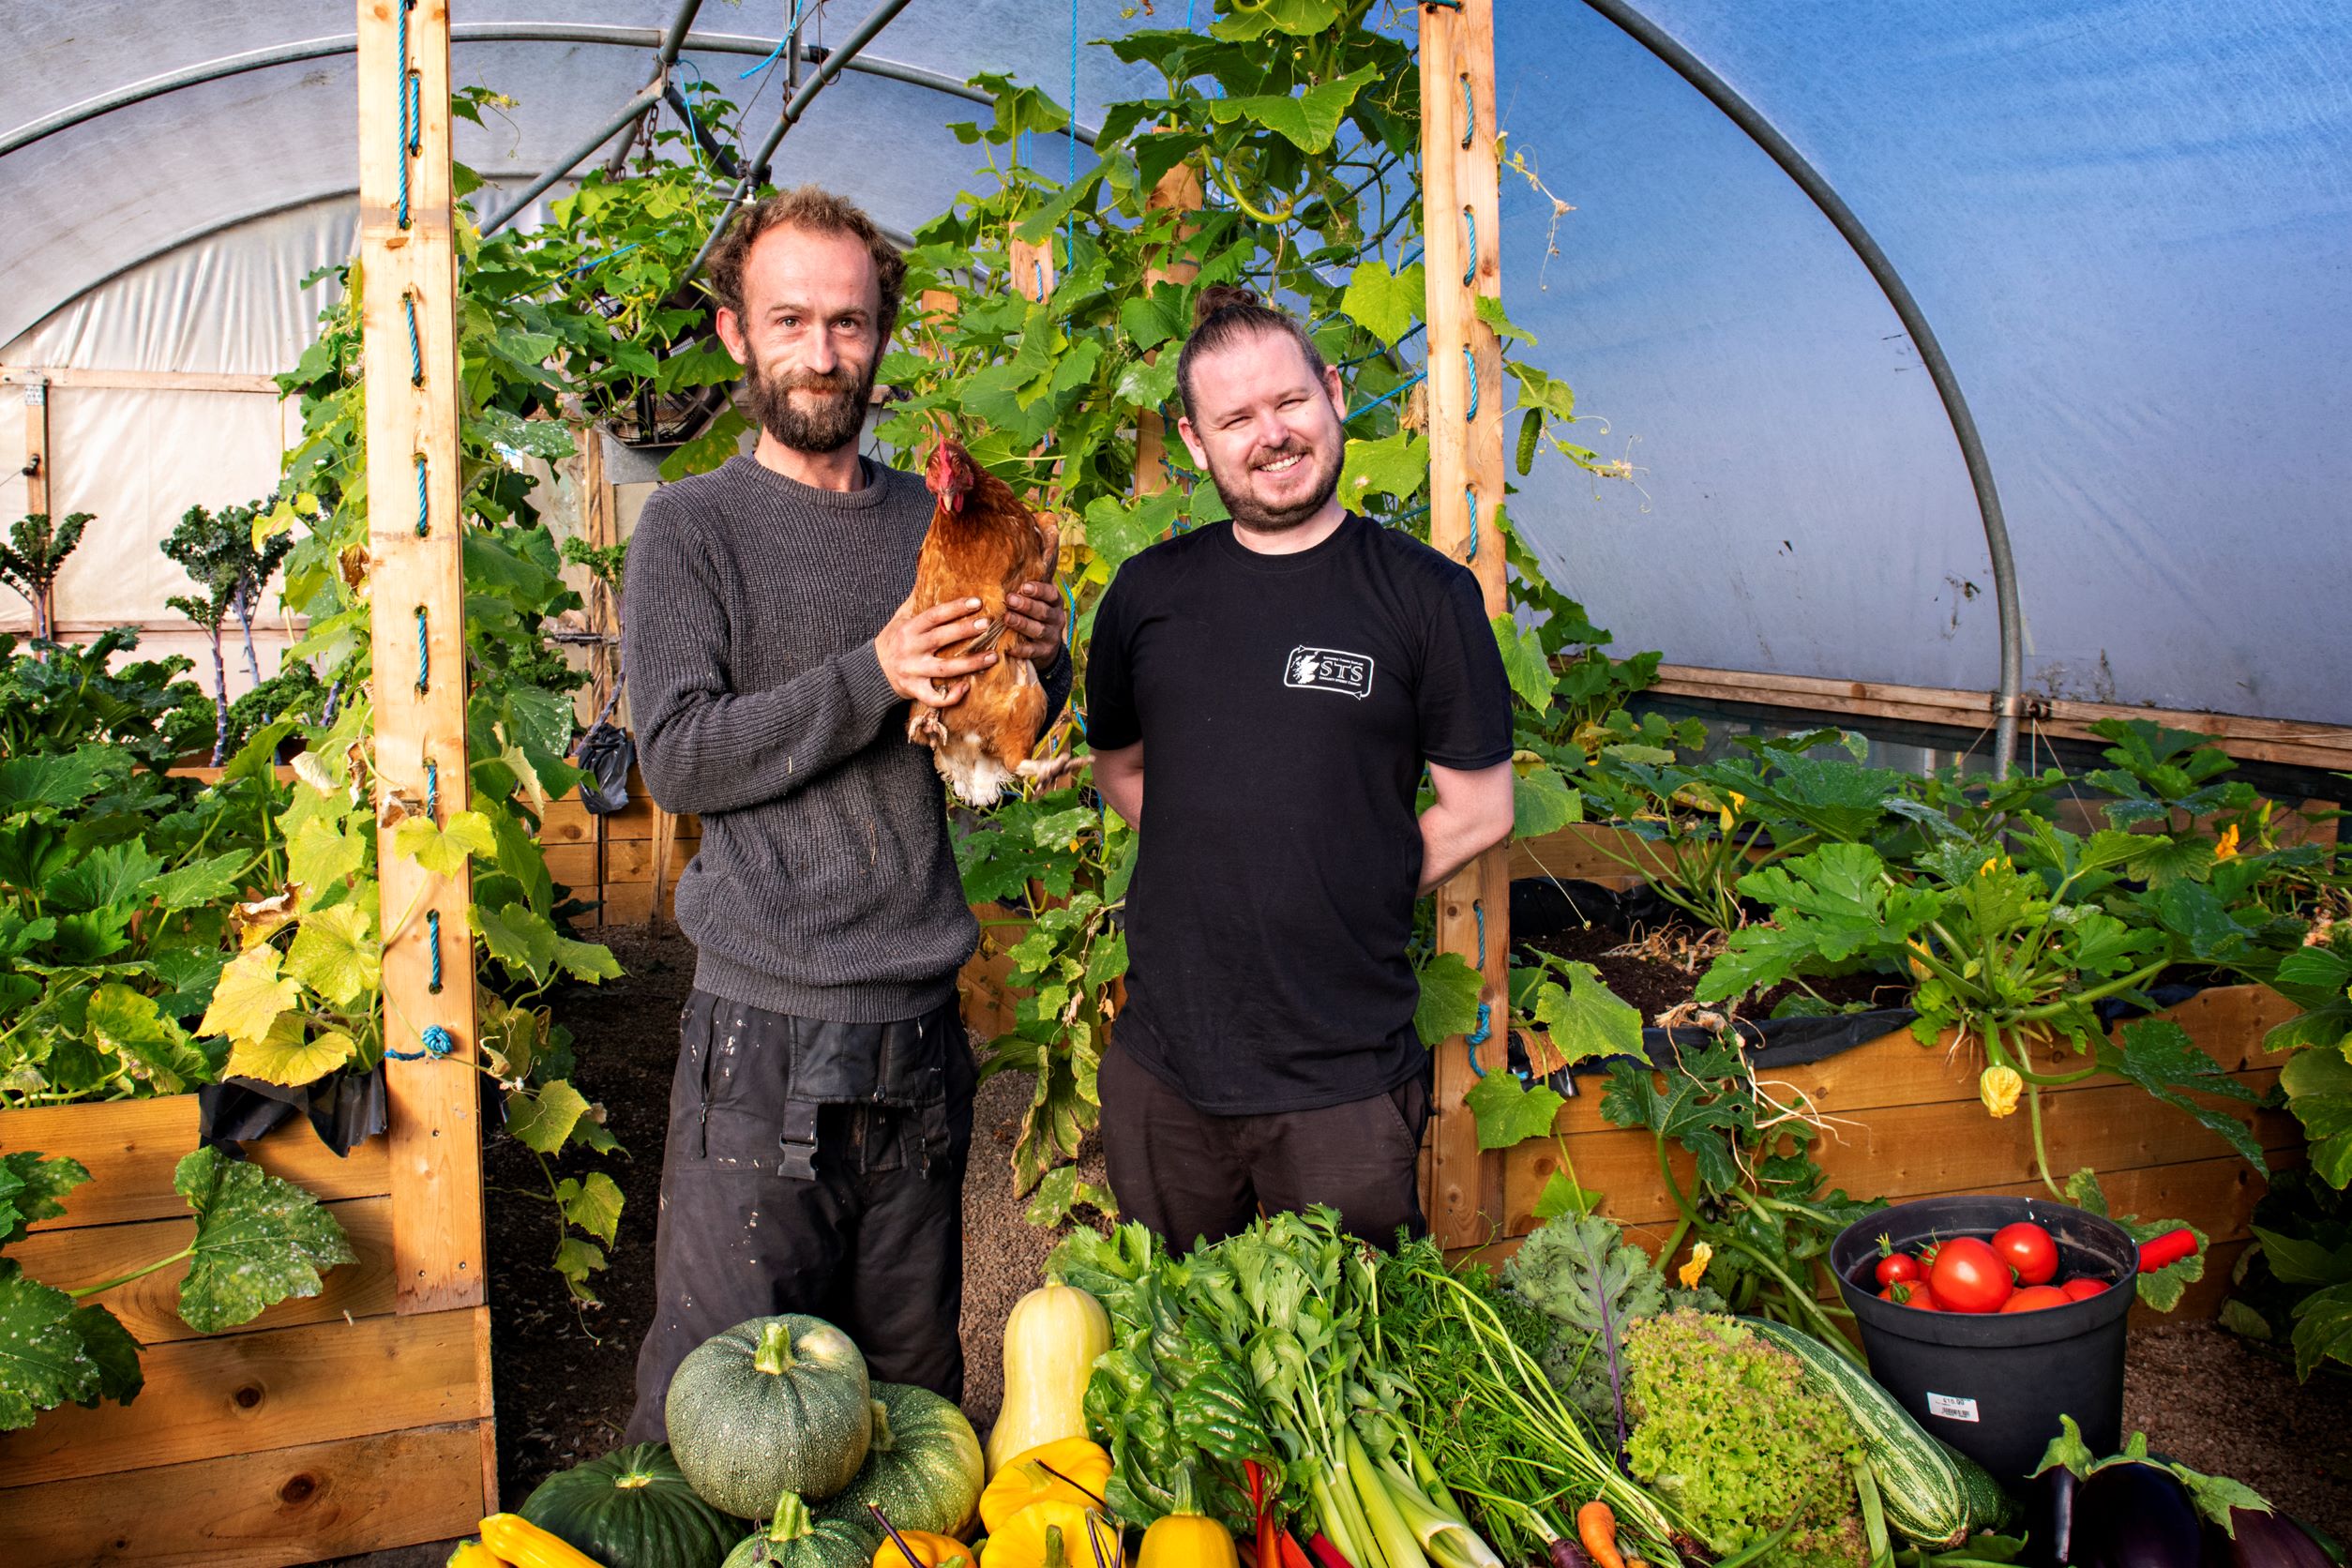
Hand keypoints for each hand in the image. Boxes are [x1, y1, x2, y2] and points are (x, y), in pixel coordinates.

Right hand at [877, 596, 999, 705]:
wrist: (871, 670)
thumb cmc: (892, 640)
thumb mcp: (900, 617)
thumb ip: (917, 599)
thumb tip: (929, 569)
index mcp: (909, 628)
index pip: (934, 615)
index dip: (956, 608)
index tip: (977, 602)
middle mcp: (911, 649)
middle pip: (941, 638)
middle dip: (965, 631)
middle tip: (988, 624)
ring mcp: (913, 671)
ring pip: (945, 668)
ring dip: (970, 663)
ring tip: (993, 657)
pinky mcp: (914, 690)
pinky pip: (934, 697)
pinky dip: (950, 696)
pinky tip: (967, 687)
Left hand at [1004, 520, 1067, 665]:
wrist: (1046, 647)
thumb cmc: (1033, 614)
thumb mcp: (1035, 597)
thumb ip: (1026, 582)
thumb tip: (1019, 546)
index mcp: (1054, 601)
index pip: (1050, 593)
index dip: (1038, 590)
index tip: (1024, 586)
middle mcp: (1056, 617)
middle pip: (1043, 611)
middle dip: (1026, 605)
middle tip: (1010, 599)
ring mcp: (1051, 636)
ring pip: (1037, 630)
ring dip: (1022, 624)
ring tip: (1006, 619)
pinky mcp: (1044, 653)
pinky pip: (1032, 651)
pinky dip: (1020, 649)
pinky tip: (1007, 646)